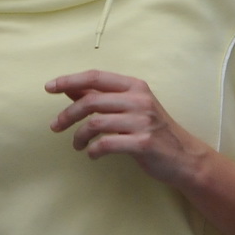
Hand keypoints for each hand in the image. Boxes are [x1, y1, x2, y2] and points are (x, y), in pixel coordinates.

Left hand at [47, 70, 207, 188]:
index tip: (49, 87)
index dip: (69, 80)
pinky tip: (92, 155)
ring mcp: (142, 121)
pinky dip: (93, 151)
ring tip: (77, 145)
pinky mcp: (143, 143)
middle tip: (55, 126)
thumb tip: (71, 88)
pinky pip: (106, 144)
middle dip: (67, 114)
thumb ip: (103, 97)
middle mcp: (139, 100)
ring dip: (79, 136)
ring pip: (95, 123)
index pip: (96, 77)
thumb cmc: (154, 131)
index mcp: (135, 86)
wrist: (185, 157)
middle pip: (91, 100)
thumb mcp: (131, 108)